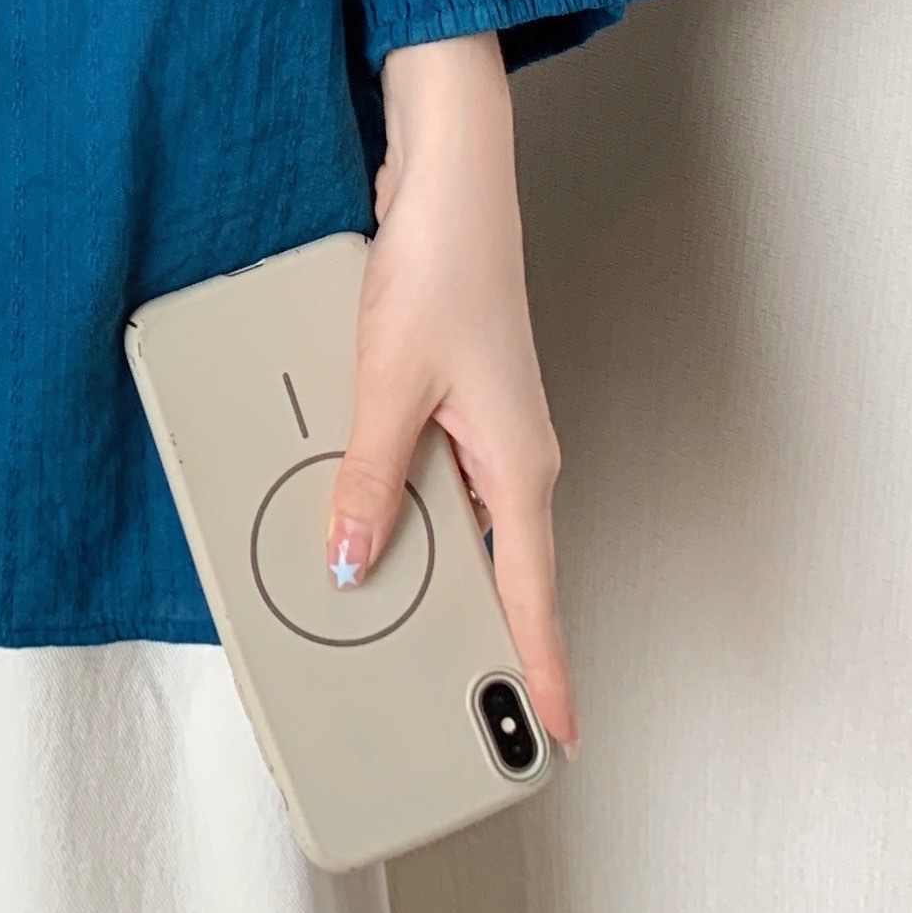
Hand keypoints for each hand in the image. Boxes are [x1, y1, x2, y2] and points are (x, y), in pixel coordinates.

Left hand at [325, 30, 578, 752]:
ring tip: (391, 616)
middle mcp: (516, 456)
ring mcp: (491, 427)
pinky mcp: (461, 397)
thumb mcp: (387, 384)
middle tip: (449, 696)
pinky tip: (368, 513)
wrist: (451, 179)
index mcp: (517, 467)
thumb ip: (370, 479)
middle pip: (502, 571)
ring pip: (466, 524)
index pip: (532, 595)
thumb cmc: (442, 267)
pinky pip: (442, 478)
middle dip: (478, 634)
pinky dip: (412, 506)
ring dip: (434, 566)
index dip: (543, 667)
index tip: (557, 733)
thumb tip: (353, 557)